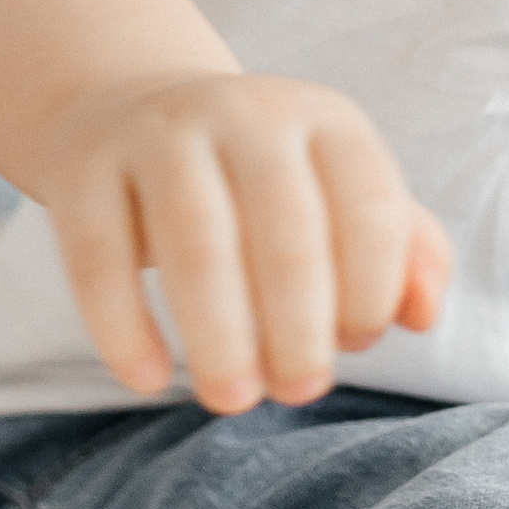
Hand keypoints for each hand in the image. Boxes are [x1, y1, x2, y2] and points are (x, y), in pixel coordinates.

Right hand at [31, 67, 452, 412]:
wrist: (134, 110)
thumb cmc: (259, 181)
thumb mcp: (336, 191)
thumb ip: (401, 250)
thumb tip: (422, 316)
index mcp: (325, 118)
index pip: (370, 205)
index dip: (371, 289)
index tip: (354, 346)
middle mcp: (246, 113)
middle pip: (286, 228)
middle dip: (300, 325)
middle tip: (298, 392)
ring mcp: (160, 134)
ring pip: (194, 239)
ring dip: (219, 332)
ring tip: (232, 399)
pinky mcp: (85, 167)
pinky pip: (97, 254)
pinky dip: (122, 324)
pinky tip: (147, 379)